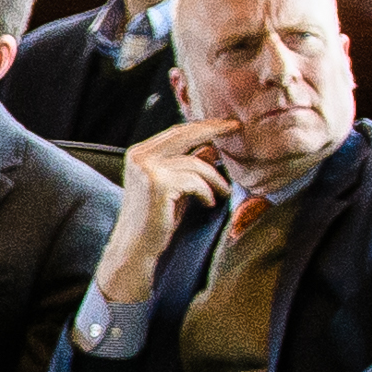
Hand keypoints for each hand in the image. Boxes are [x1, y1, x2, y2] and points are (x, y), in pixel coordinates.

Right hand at [98, 118, 235, 299]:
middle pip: (185, 135)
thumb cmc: (155, 218)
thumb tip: (210, 146)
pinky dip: (207, 193)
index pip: (176, 132)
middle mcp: (140, 157)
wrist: (135, 247)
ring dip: (215, 179)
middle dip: (214, 130)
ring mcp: (147, 169)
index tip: (225, 124)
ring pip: (195, 163)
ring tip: (223, 192)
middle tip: (235, 128)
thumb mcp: (171, 185)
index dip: (202, 126)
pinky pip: (196, 181)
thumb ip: (184, 165)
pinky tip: (208, 203)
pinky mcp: (159, 185)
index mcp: (138, 153)